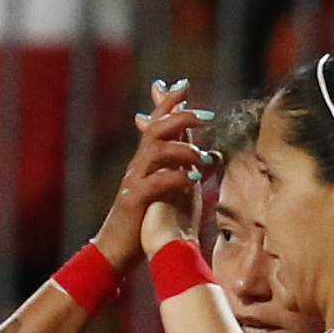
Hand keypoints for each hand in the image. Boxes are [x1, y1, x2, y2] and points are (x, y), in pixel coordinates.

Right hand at [95, 81, 202, 258]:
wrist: (119, 249)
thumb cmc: (147, 220)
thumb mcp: (173, 190)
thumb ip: (188, 169)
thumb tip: (214, 154)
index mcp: (148, 160)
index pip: (158, 123)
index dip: (169, 103)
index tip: (183, 83)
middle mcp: (139, 165)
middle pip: (157, 129)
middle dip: (181, 117)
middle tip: (208, 115)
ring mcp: (135, 181)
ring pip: (155, 151)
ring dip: (182, 149)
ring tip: (203, 156)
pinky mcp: (134, 201)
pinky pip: (154, 183)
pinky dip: (174, 178)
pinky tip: (192, 179)